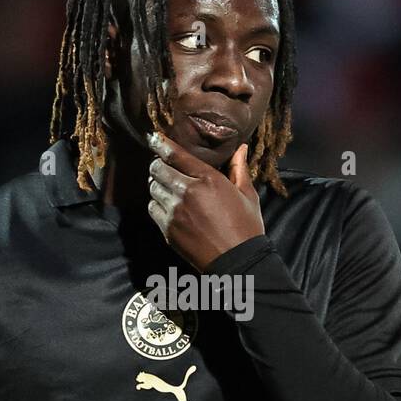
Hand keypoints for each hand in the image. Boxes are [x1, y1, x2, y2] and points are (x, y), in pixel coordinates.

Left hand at [145, 131, 264, 271]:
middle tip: (164, 166)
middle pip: (157, 169)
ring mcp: (174, 212)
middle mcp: (187, 192)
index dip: (161, 144)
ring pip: (153, 188)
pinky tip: (168, 206)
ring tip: (167, 186)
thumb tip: (240, 148)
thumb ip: (239, 169)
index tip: (153, 137)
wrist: (237, 262)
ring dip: (157, 184)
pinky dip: (157, 204)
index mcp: (208, 179)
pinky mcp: (168, 229)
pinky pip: (153, 208)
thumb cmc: (246, 227)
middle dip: (158, 165)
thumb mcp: (247, 195)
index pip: (175, 154)